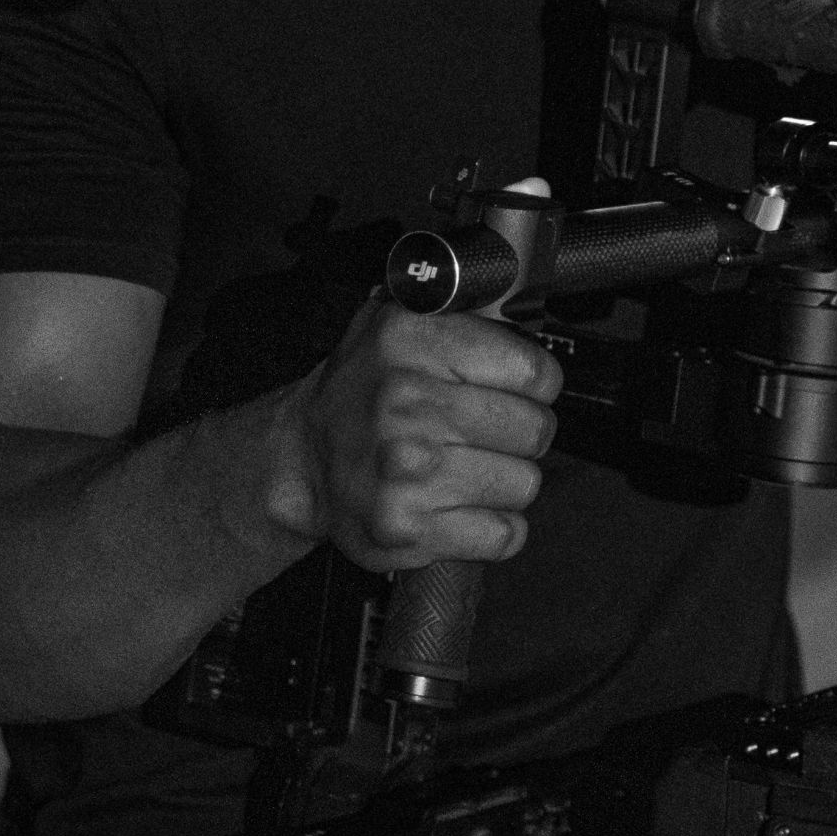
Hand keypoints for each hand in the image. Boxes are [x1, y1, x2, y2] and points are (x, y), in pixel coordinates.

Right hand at [285, 296, 563, 572]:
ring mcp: (406, 470)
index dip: (533, 383)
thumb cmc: (362, 394)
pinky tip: (460, 506)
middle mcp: (403, 402)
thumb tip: (526, 301)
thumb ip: (463, 308)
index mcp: (407, 341)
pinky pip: (503, 534)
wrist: (302, 460)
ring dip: (504, 482)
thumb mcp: (397, 323)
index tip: (513, 390)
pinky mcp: (408, 528)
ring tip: (465, 469)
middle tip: (484, 433)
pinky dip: (492, 527)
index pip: (533, 371)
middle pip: (534, 430)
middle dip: (520, 434)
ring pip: (524, 484)